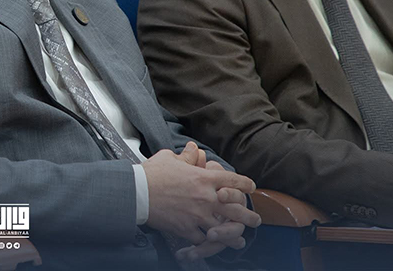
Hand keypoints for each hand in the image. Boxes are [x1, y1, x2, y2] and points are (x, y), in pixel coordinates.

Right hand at [143, 145, 259, 248]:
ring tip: (240, 240)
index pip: (233, 180)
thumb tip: (194, 148)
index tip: (250, 187)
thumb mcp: (170, 158)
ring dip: (234, 235)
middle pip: (236, 209)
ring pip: (224, 229)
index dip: (245, 184)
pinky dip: (209, 243)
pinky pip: (203, 239)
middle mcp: (205, 197)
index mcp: (203, 178)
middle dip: (249, 216)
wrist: (137, 192)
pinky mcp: (186, 228)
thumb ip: (186, 155)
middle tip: (255, 220)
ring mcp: (197, 215)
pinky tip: (213, 244)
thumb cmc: (151, 174)